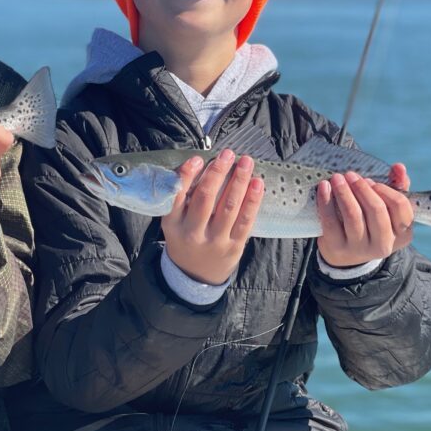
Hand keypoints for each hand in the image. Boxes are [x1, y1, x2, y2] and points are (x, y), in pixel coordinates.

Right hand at [161, 150, 263, 284]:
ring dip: (239, 181)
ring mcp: (215, 241)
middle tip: (228, 154)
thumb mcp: (173, 223)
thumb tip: (199, 165)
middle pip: (206, 198)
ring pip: (229, 207)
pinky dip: (253, 200)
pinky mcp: (234, 247)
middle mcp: (193, 233)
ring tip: (246, 162)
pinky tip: (257, 183)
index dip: (188, 175)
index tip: (198, 158)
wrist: (194, 276)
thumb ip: (182, 200)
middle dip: (218, 172)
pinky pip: (245, 221)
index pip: (178, 196)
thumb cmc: (184, 240)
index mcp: (173, 224)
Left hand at [316, 163, 414, 267]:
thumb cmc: (370, 223)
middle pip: (376, 210)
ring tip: (337, 178)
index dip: (385, 190)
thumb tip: (399, 166)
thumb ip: (397, 186)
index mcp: (402, 234)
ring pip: (353, 215)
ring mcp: (360, 248)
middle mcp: (384, 244)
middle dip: (362, 188)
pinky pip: (331, 221)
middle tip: (350, 175)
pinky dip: (325, 201)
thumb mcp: (386, 209)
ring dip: (344, 192)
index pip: (400, 206)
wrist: (345, 253)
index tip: (371, 181)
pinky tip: (323, 187)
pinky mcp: (338, 248)